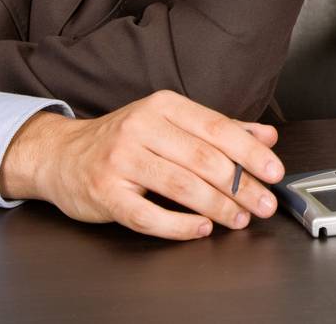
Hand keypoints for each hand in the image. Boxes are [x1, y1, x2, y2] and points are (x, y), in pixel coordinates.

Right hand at [0, 89, 285, 239]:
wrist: (61, 155)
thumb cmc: (122, 140)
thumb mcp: (170, 123)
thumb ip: (219, 129)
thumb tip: (266, 136)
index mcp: (162, 106)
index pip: (216, 128)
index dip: (250, 152)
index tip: (274, 171)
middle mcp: (141, 127)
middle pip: (203, 159)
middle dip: (241, 185)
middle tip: (264, 203)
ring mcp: (120, 160)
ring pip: (181, 185)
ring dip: (218, 206)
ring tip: (240, 218)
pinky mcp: (106, 193)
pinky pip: (148, 214)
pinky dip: (179, 225)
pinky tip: (201, 228)